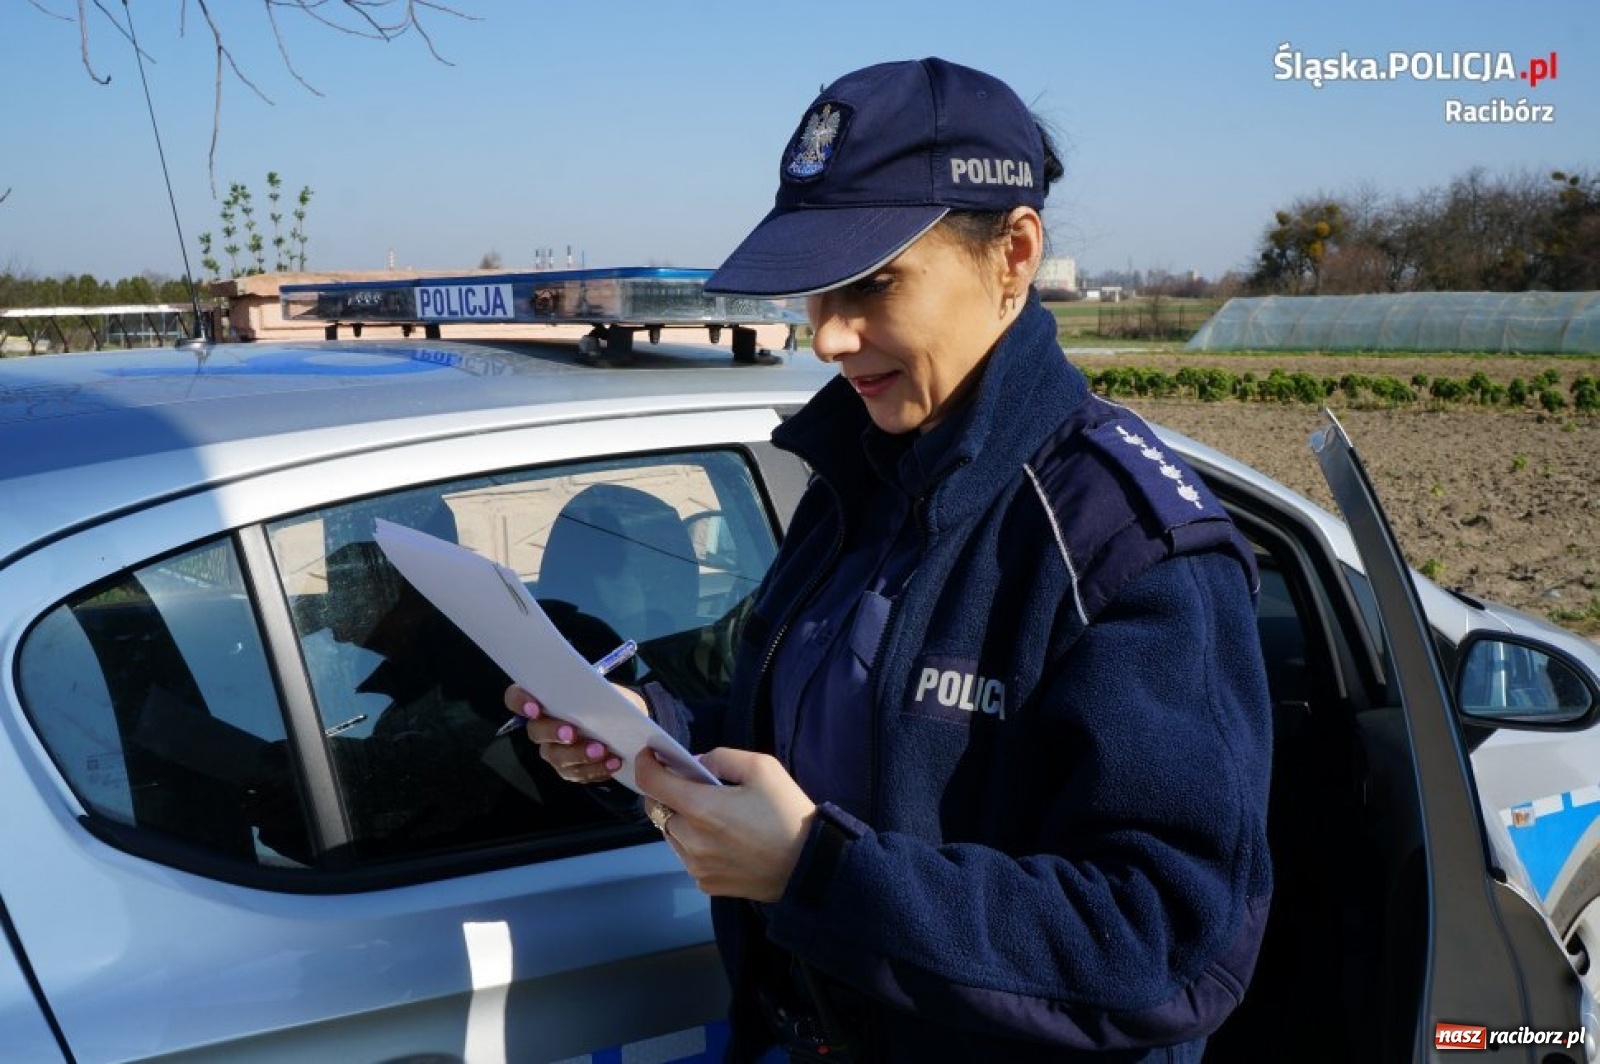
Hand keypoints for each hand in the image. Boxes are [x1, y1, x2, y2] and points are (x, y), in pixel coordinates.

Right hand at [502, 682, 644, 782]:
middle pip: (536, 732)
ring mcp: (554, 750)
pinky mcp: (569, 769)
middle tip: (572, 733)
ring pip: (557, 757)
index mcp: (544, 700)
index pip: (516, 698)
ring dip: (580, 755)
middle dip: (553, 732)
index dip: (520, 702)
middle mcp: (542, 726)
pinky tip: (613, 762)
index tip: (535, 708)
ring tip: (602, 751)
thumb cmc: (608, 701)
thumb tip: (593, 692)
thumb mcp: (604, 689)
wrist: (624, 724)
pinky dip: (596, 769)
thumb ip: (593, 689)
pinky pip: (577, 773)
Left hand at [634, 747, 815, 902]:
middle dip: (670, 793)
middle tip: (696, 786)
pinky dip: (695, 843)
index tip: (651, 755)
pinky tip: (724, 839)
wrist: (809, 865)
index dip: (646, 764)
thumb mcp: (762, 767)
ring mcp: (696, 865)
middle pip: (659, 809)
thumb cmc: (788, 813)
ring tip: (714, 815)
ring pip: (671, 834)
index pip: (651, 783)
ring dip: (681, 819)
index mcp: (701, 808)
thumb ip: (722, 757)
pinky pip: (687, 856)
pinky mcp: (706, 883)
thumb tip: (697, 763)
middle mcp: (691, 839)